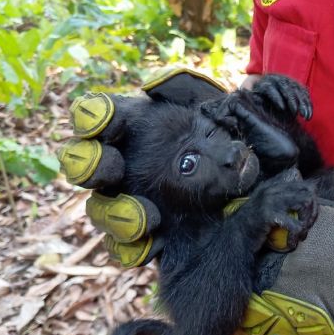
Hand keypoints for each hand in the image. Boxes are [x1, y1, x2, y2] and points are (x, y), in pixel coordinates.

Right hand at [57, 67, 227, 266]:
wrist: (250, 174)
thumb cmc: (221, 132)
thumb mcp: (212, 108)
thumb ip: (188, 93)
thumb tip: (158, 85)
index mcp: (125, 125)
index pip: (93, 116)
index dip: (93, 117)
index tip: (109, 121)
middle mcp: (117, 164)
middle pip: (83, 166)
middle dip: (91, 165)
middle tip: (113, 167)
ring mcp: (126, 201)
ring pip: (101, 211)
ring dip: (118, 214)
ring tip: (146, 218)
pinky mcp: (146, 236)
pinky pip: (127, 248)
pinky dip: (136, 249)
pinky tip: (156, 245)